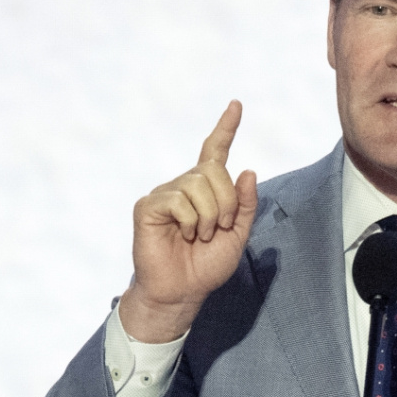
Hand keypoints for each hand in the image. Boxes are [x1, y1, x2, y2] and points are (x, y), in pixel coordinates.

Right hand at [120, 100, 257, 342]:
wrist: (183, 292)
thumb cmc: (207, 265)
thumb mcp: (238, 234)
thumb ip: (245, 204)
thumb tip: (247, 171)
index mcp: (207, 190)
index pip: (215, 151)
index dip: (226, 127)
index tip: (236, 104)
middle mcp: (184, 185)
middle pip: (214, 171)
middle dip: (226, 203)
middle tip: (218, 229)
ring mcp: (165, 194)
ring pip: (197, 184)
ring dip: (209, 216)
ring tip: (200, 235)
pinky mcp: (148, 207)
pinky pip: (178, 200)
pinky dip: (190, 221)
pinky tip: (184, 235)